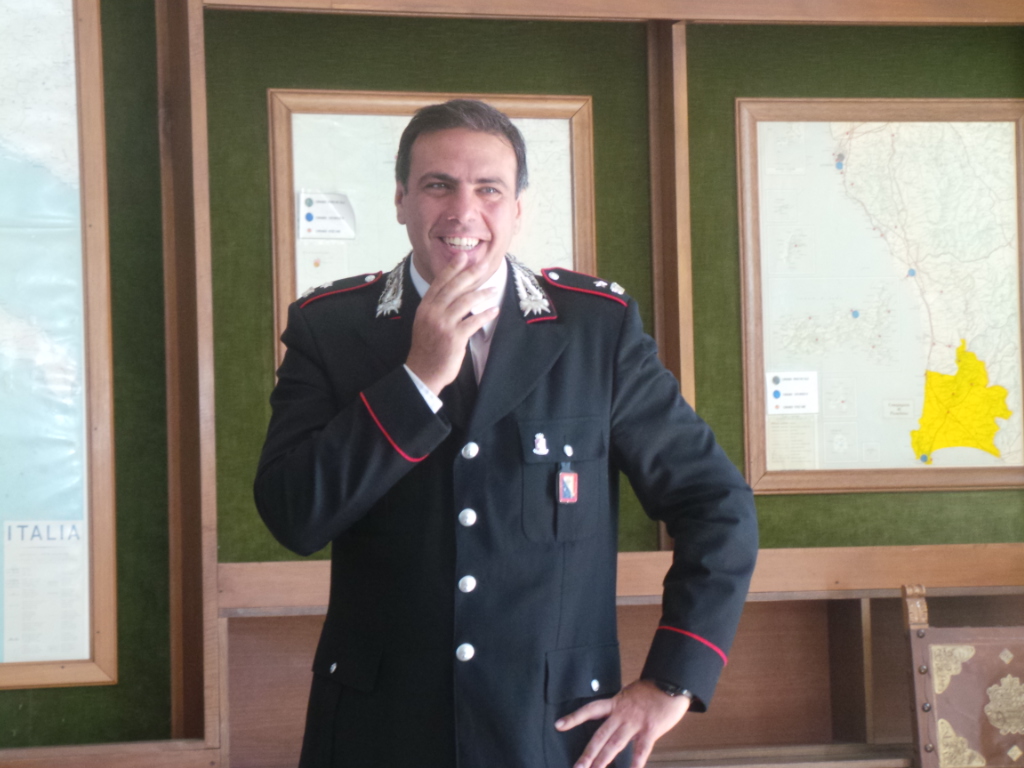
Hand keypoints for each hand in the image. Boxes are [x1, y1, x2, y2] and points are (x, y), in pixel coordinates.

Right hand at [405, 253, 498, 393]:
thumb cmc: (427, 347)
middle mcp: (433, 313)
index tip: (463, 256)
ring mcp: (443, 325)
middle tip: (484, 264)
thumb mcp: (425, 322)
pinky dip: (485, 315)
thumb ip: (436, 307)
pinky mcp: (454, 338)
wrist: (422, 372)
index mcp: (425, 307)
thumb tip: (453, 292)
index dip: (452, 268)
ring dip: (482, 294)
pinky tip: (494, 310)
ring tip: (493, 289)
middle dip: (471, 274)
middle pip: (454, 287)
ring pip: (466, 302)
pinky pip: (473, 322)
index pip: (440, 283)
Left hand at [555, 679, 690, 767]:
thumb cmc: (653, 689)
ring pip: (615, 744)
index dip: (574, 717)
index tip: (559, 725)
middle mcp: (621, 714)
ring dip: (603, 760)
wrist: (671, 682)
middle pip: (600, 735)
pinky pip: (641, 750)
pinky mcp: (650, 730)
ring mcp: (635, 722)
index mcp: (616, 703)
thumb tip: (615, 719)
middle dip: (588, 753)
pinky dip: (636, 763)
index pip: (590, 710)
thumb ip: (621, 708)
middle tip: (578, 767)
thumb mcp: (630, 694)